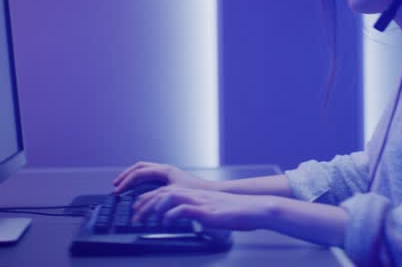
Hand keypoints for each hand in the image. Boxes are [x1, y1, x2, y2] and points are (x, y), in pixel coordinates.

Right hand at [112, 162, 215, 193]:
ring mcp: (168, 173)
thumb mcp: (171, 195)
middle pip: (139, 167)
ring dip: (132, 177)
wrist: (211, 192)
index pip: (138, 173)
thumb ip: (154, 197)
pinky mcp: (170, 179)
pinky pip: (150, 176)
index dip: (126, 182)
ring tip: (123, 185)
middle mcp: (165, 169)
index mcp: (164, 170)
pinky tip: (137, 189)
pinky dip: (140, 180)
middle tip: (115, 185)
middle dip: (126, 175)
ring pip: (144, 170)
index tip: (118, 191)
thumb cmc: (196, 192)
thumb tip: (138, 202)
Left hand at [131, 186, 272, 230]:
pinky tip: (166, 223)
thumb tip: (190, 219)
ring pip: (169, 198)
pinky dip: (171, 215)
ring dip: (154, 208)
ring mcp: (200, 201)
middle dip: (145, 204)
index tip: (138, 209)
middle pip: (163, 193)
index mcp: (196, 194)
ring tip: (145, 220)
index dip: (149, 199)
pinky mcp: (206, 211)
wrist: (255, 209)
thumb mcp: (213, 210)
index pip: (166, 192)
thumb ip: (199, 212)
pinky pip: (183, 209)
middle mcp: (195, 194)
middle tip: (134, 216)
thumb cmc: (238, 212)